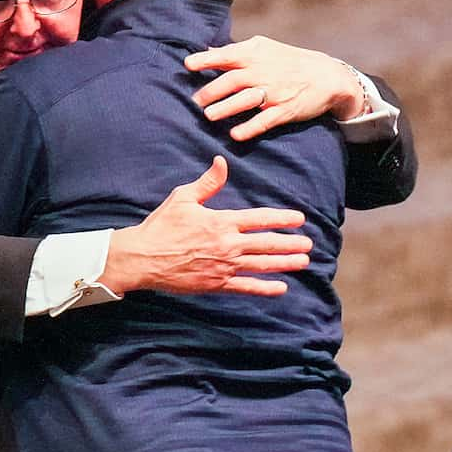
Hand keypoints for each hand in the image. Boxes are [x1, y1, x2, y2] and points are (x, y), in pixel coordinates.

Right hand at [101, 156, 310, 296]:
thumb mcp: (183, 198)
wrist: (143, 258)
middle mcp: (228, 245)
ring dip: (285, 263)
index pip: (260, 219)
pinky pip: (246, 287)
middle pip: (267, 244)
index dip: (282, 219)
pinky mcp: (216, 284)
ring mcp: (224, 266)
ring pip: (262, 265)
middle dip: (291, 243)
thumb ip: (207, 182)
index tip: (299, 219)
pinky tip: (281, 288)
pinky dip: (265, 288)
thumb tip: (222, 162)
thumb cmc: (161, 226)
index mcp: (222, 221)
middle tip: (308, 244)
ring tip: (303, 262)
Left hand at [187, 35, 366, 141]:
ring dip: (225, 108)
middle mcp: (263, 71)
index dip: (206, 60)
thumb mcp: (265, 48)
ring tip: (208, 117)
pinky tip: (234, 135)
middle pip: (231, 80)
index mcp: (256, 54)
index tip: (188, 65)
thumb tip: (208, 50)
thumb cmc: (290, 61)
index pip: (226, 55)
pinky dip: (249, 128)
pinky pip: (264, 120)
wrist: (327, 75)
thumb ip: (237, 51)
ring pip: (245, 100)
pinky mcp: (284, 110)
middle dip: (210, 91)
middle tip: (194, 102)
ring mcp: (274, 92)